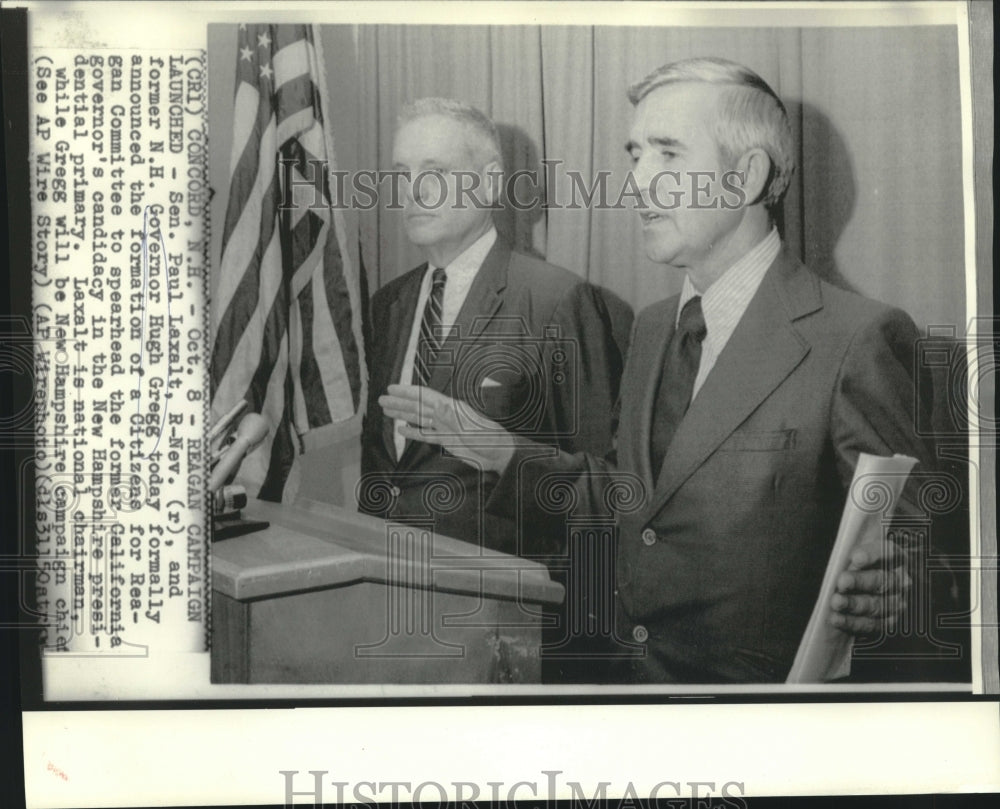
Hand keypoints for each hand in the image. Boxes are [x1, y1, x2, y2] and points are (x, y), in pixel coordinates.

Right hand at [378, 384, 518, 473]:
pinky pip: (426, 435)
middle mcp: (446, 414)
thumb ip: (454, 419)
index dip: (408, 392)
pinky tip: (402, 430)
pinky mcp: (446, 440)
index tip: (392, 389)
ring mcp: (446, 427)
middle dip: (400, 402)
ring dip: (403, 414)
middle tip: (382, 400)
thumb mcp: (472, 430)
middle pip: (419, 406)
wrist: (499, 455)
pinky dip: (413, 433)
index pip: (426, 396)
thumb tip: (438, 406)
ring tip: (386, 411)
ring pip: (420, 419)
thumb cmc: (490, 440)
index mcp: (452, 407)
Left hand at [829, 539, 910, 635]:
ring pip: (878, 604)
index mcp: (891, 556)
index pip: (889, 552)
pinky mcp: (885, 621)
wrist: (847, 589)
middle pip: (882, 580)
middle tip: (842, 582)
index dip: (873, 554)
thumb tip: (833, 552)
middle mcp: (897, 580)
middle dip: (860, 581)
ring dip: (854, 604)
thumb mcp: (847, 552)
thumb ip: (844, 551)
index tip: (855, 557)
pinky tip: (837, 618)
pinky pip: (872, 624)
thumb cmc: (848, 563)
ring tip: (836, 602)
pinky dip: (853, 622)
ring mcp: (894, 602)